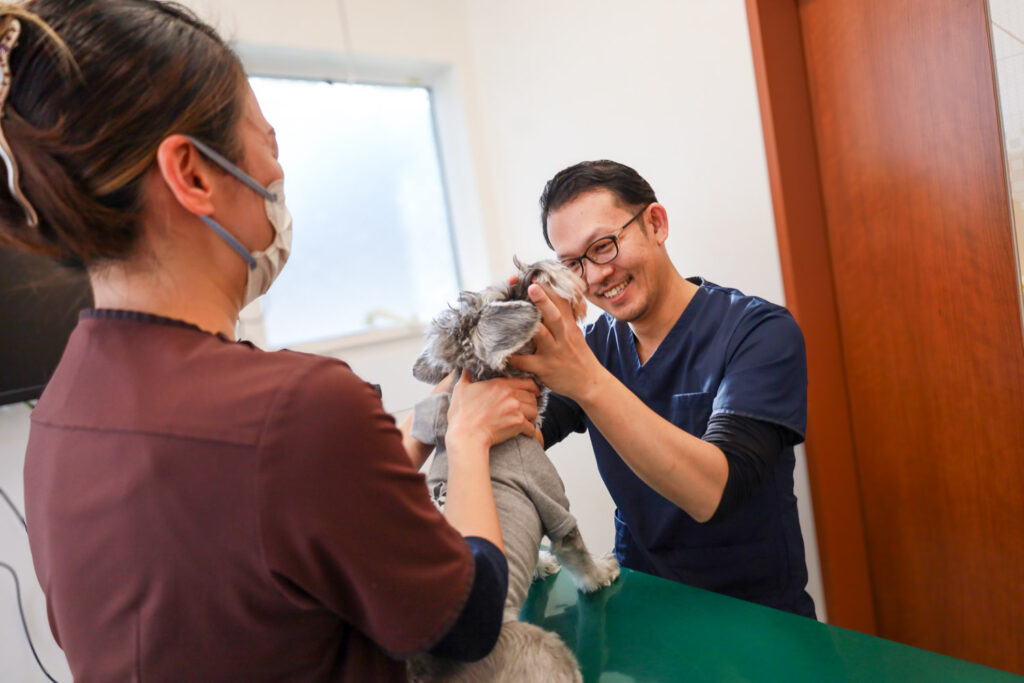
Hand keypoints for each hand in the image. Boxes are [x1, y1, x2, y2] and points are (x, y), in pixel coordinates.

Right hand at [446, 369, 539, 451]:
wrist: (467, 435)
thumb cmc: (462, 414)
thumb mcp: (460, 390)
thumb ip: (466, 377)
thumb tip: (465, 368)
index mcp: (500, 384)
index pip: (527, 382)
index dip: (532, 387)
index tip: (533, 392)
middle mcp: (511, 394)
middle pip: (532, 396)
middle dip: (531, 403)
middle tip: (527, 409)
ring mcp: (516, 409)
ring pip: (534, 411)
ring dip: (531, 416)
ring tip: (527, 420)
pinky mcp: (518, 423)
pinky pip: (532, 427)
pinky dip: (530, 430)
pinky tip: (526, 432)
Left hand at [508, 283, 603, 400]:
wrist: (590, 383)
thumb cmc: (578, 355)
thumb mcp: (575, 332)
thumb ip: (563, 315)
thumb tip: (550, 296)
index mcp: (569, 326)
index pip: (562, 303)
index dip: (549, 288)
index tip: (536, 276)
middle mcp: (563, 337)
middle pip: (555, 316)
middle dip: (543, 301)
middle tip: (531, 286)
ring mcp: (554, 352)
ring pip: (542, 336)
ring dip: (527, 324)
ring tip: (511, 314)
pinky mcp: (545, 368)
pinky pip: (527, 362)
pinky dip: (513, 356)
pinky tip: (501, 351)